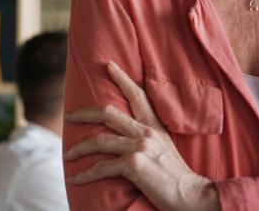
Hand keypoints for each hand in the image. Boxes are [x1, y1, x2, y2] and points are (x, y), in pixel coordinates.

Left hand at [64, 60, 218, 210]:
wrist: (189, 193)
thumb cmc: (175, 175)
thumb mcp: (165, 148)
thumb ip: (148, 138)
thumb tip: (128, 137)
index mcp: (154, 126)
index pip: (138, 95)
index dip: (122, 78)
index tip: (109, 65)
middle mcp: (146, 132)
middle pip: (109, 114)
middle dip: (85, 113)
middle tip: (69, 115)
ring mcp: (139, 146)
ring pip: (100, 140)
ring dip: (79, 148)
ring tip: (68, 155)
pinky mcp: (133, 164)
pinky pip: (101, 167)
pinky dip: (85, 175)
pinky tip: (75, 179)